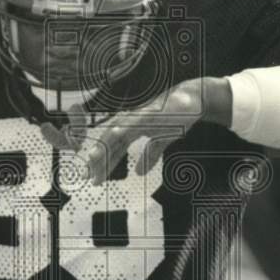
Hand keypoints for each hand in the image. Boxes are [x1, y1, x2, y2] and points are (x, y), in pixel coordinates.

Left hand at [65, 77, 230, 185]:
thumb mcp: (161, 142)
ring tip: (93, 158)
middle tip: (89, 177)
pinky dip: (123, 127)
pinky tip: (115, 134)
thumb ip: (149, 155)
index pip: (112, 148)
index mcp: (130, 129)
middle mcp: (130, 122)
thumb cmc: (174, 118)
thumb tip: (139, 172)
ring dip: (104, 144)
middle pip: (109, 142)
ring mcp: (138, 117)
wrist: (191, 101)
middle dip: (98, 160)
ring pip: (116, 132)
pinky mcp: (149, 113)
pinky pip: (134, 121)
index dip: (103, 163)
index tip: (94, 179)